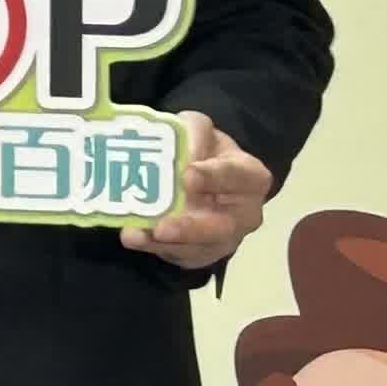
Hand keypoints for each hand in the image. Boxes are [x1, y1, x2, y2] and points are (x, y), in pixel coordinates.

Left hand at [122, 112, 274, 269]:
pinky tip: (136, 238)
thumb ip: (193, 133)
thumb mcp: (199, 129)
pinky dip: (156, 249)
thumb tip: (183, 154)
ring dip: (165, 244)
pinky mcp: (201, 253)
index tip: (187, 176)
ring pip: (199, 248)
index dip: (214, 177)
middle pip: (223, 227)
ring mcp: (224, 238)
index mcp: (251, 177)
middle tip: (161, 226)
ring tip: (135, 235)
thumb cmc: (201, 149)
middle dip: (190, 228)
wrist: (194, 172)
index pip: (238, 177)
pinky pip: (181, 256)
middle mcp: (244, 213)